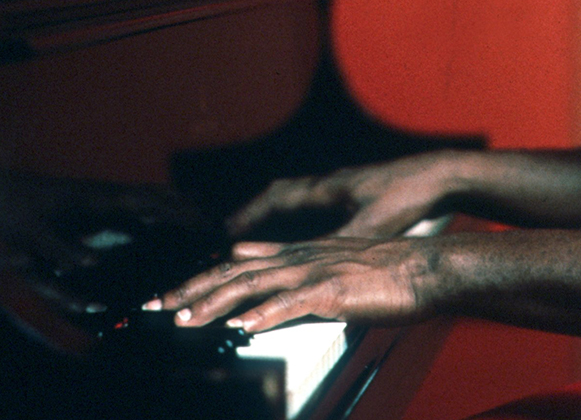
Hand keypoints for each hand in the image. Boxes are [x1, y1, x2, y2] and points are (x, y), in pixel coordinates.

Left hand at [144, 237, 434, 332]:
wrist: (427, 268)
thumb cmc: (388, 275)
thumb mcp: (334, 270)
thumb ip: (298, 281)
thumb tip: (266, 300)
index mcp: (298, 254)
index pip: (236, 265)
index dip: (198, 279)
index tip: (166, 297)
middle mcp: (299, 258)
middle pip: (232, 273)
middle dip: (190, 290)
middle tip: (153, 308)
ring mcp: (315, 271)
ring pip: (253, 286)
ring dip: (214, 304)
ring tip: (184, 320)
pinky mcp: (334, 290)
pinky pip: (291, 303)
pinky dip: (263, 313)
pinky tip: (242, 326)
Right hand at [227, 152, 455, 238]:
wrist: (442, 175)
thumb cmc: (407, 194)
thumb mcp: (370, 224)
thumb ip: (338, 244)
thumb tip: (308, 266)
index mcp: (327, 188)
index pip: (276, 199)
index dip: (248, 216)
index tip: (226, 233)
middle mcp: (332, 184)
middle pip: (281, 195)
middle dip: (255, 214)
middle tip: (232, 234)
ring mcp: (346, 188)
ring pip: (300, 199)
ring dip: (278, 216)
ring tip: (260, 237)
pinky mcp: (361, 195)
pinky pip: (319, 205)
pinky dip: (303, 220)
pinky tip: (307, 236)